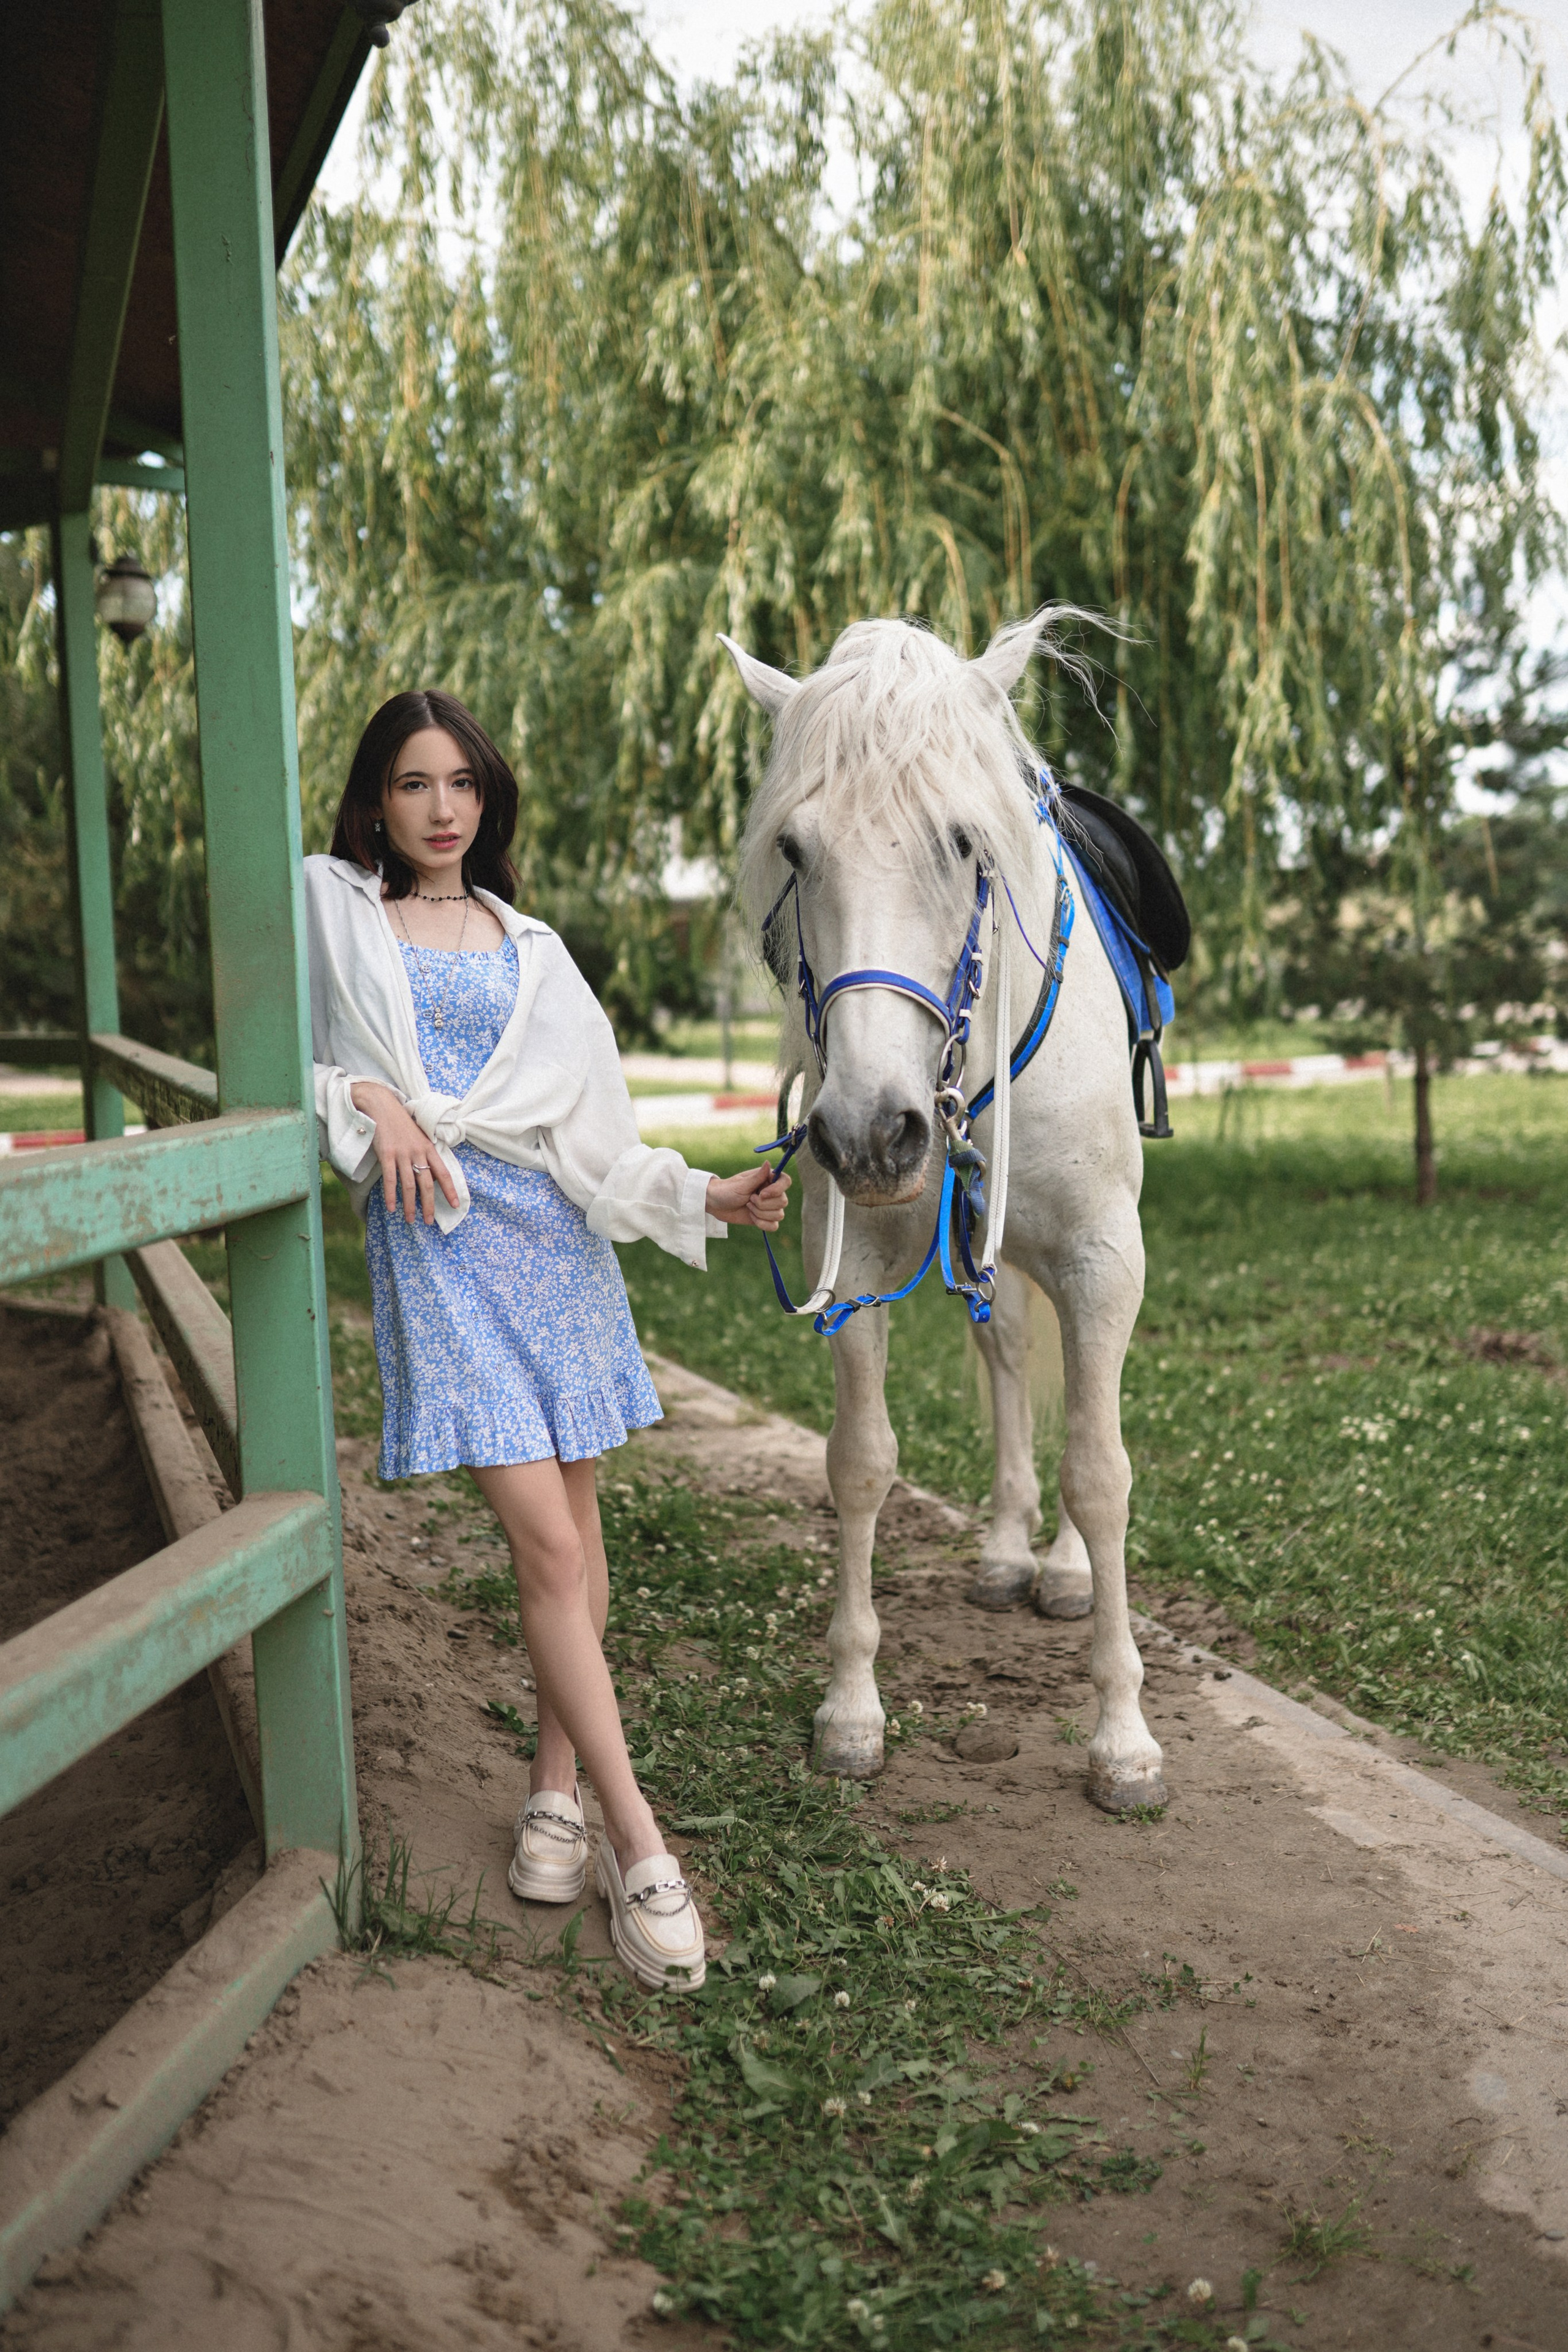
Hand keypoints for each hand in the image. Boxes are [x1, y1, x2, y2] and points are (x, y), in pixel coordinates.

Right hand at [349, 1081, 460, 1225]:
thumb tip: (432, 1176)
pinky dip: (391, 1195)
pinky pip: (390, 1179)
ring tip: (411, 1220)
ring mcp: (402, 1153)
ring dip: (410, 1205)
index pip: (443, 1173)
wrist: (383, 1106)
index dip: (450, 1190)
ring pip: (409, 1185)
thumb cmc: (402, 1124)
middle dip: (429, 1204)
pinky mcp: (386, 1154)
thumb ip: (426, 1155)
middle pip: (427, 1184)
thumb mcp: (419, 1137)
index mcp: (429, 1148)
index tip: (456, 1205)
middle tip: (429, 1221)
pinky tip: (391, 1207)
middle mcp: (418, 1152)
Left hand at [706, 1164, 791, 1230]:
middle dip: (763, 1204)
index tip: (762, 1194)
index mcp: (768, 1179)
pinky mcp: (766, 1218)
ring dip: (760, 1213)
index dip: (778, 1189)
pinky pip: (774, 1226)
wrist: (717, 1205)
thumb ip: (758, 1176)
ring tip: (748, 1207)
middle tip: (749, 1199)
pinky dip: (762, 1223)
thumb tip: (768, 1162)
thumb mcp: (742, 1184)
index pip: (786, 1181)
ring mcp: (770, 1206)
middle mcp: (772, 1192)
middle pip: (783, 1201)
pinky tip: (751, 1217)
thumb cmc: (727, 1190)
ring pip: (779, 1215)